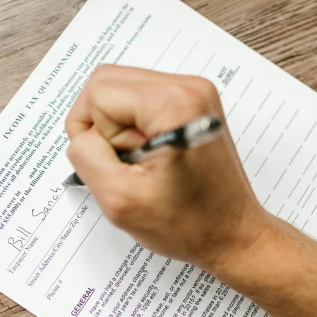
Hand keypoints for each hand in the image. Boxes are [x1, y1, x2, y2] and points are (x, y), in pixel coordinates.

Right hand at [65, 65, 272, 273]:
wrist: (233, 235)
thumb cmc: (189, 225)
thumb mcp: (120, 199)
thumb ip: (86, 156)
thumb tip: (82, 134)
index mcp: (174, 104)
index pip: (98, 93)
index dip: (94, 134)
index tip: (121, 166)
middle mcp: (189, 87)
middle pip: (108, 82)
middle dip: (104, 127)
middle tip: (129, 164)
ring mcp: (194, 92)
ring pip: (122, 91)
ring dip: (119, 129)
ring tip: (144, 163)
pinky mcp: (193, 103)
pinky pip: (140, 101)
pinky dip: (135, 129)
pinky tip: (154, 158)